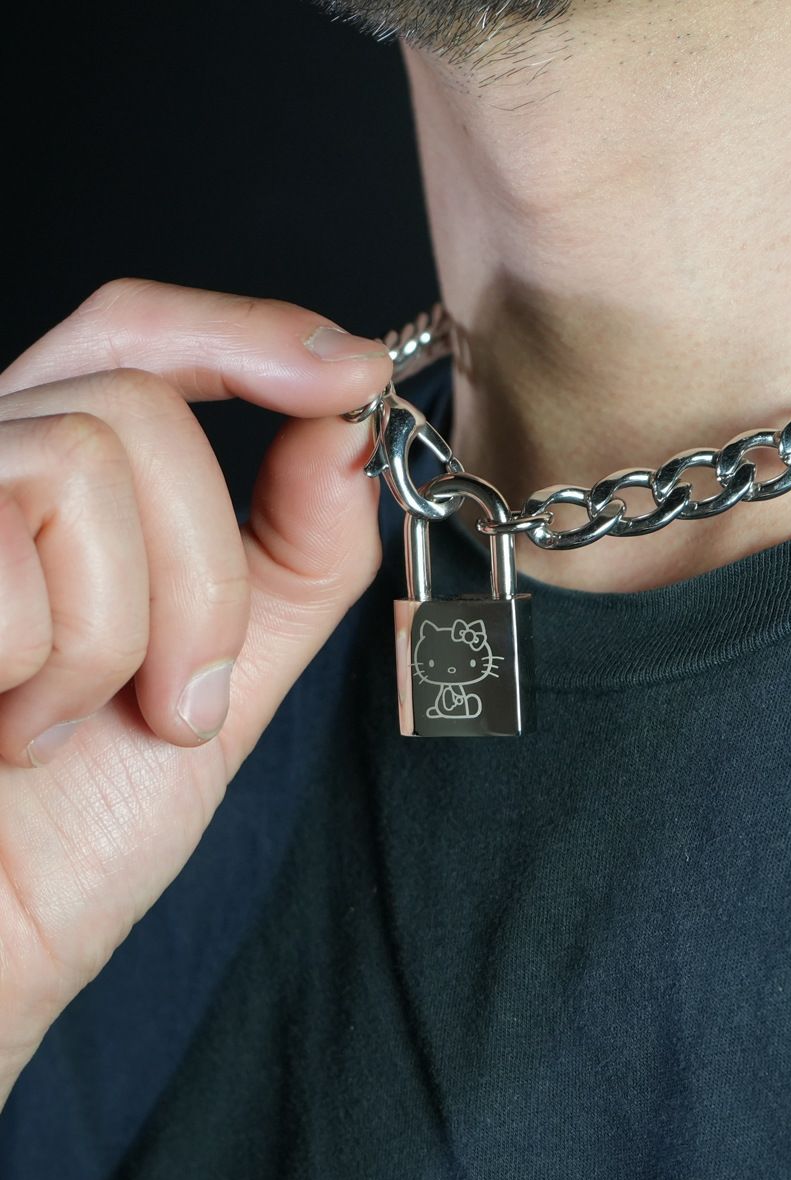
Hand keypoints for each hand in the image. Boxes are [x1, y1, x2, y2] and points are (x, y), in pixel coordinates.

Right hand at [0, 280, 394, 1103]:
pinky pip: (6, 559)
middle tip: (179, 698)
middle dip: (203, 576)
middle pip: (137, 408)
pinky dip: (44, 676)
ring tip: (68, 727)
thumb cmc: (76, 829)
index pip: (134, 337)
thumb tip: (347, 429)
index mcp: (49, 491)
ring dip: (124, 634)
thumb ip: (291, 557)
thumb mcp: (224, 675)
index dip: (246, 334)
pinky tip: (2, 735)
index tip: (351, 375)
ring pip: (80, 465)